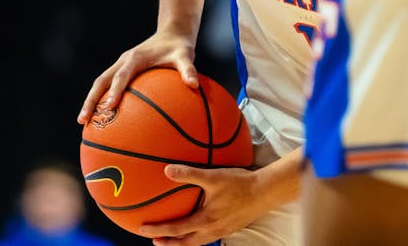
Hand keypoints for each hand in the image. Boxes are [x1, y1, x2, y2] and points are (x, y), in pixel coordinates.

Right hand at [76, 31, 197, 123]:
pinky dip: (100, 99)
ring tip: (83, 123)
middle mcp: (124, 61)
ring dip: (90, 101)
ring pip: (99, 84)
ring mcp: (120, 66)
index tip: (110, 106)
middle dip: (91, 100)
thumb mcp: (186, 55)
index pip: (122, 76)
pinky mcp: (122, 70)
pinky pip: (108, 86)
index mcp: (135, 58)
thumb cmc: (179, 47)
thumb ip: (188, 69)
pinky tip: (102, 119)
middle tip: (83, 120)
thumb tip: (194, 85)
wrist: (172, 33)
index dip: (115, 90)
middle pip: (101, 81)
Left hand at [139, 165, 269, 245]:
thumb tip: (167, 170)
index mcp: (205, 221)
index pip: (175, 230)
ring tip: (174, 238)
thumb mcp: (212, 176)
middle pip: (185, 244)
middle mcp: (212, 230)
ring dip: (183, 242)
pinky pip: (209, 238)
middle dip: (169, 243)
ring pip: (198, 243)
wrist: (265, 192)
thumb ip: (189, 173)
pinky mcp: (230, 228)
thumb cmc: (239, 184)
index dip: (157, 230)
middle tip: (155, 240)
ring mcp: (222, 231)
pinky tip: (199, 229)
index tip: (142, 229)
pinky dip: (197, 238)